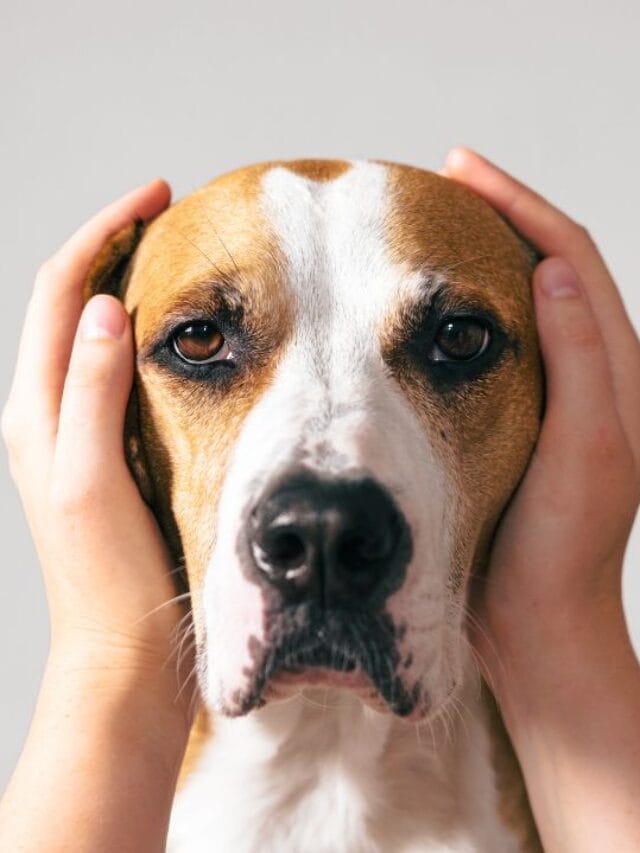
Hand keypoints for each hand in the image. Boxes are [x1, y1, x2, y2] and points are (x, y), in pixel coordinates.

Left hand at [1, 179, 193, 730]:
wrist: (120, 652)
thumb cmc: (109, 578)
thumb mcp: (94, 480)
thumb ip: (91, 393)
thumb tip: (102, 308)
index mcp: (36, 412)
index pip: (60, 293)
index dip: (103, 234)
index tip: (157, 198)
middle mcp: (47, 415)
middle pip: (68, 304)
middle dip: (113, 248)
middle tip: (169, 217)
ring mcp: (74, 434)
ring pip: (90, 336)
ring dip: (125, 287)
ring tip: (174, 262)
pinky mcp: (104, 453)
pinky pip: (114, 374)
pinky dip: (142, 338)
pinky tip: (181, 340)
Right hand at [443, 147, 639, 851]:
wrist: (539, 623)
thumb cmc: (561, 550)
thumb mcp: (587, 453)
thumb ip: (581, 361)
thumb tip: (552, 270)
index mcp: (617, 375)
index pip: (570, 262)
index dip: (521, 208)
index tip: (463, 172)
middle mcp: (590, 377)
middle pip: (549, 269)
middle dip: (501, 217)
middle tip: (445, 182)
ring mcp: (551, 397)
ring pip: (517, 305)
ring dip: (481, 260)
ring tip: (432, 230)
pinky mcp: (516, 421)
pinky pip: (491, 347)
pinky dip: (460, 314)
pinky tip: (423, 310)